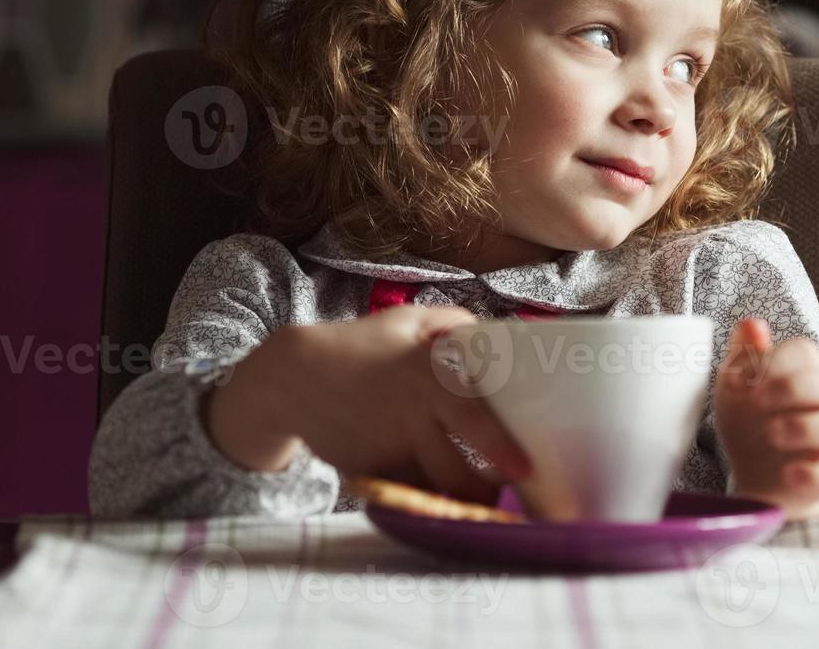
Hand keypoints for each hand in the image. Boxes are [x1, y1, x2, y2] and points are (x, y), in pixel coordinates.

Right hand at [205, 304, 531, 504]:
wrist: (294, 378)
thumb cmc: (360, 347)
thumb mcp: (405, 321)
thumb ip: (454, 323)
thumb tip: (496, 337)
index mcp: (428, 374)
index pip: (471, 415)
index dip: (499, 445)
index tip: (524, 468)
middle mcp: (410, 415)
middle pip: (456, 472)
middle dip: (484, 491)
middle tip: (503, 490)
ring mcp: (387, 448)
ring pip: (434, 489)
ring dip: (456, 497)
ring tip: (474, 493)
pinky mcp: (369, 472)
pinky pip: (407, 493)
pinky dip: (423, 495)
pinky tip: (432, 487)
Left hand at [713, 317, 818, 518]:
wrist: (754, 480)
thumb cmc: (749, 424)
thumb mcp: (735, 388)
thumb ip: (742, 355)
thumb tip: (753, 325)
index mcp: (804, 374)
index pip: (804, 352)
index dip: (775, 360)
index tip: (746, 380)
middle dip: (794, 387)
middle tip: (758, 400)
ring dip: (804, 427)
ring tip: (770, 433)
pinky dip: (814, 473)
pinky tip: (789, 472)